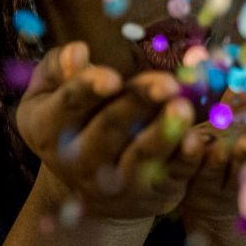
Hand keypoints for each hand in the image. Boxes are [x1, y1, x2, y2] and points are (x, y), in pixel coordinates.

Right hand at [16, 41, 206, 221]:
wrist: (87, 188)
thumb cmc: (73, 119)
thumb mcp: (48, 93)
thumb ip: (57, 68)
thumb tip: (78, 52)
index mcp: (48, 127)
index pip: (69, 104)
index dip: (88, 90)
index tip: (112, 79)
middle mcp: (78, 159)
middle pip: (110, 127)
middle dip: (138, 103)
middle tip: (166, 84)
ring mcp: (115, 181)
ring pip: (140, 155)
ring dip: (163, 132)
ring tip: (183, 107)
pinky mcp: (151, 192)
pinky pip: (171, 175)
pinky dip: (185, 159)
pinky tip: (197, 139)